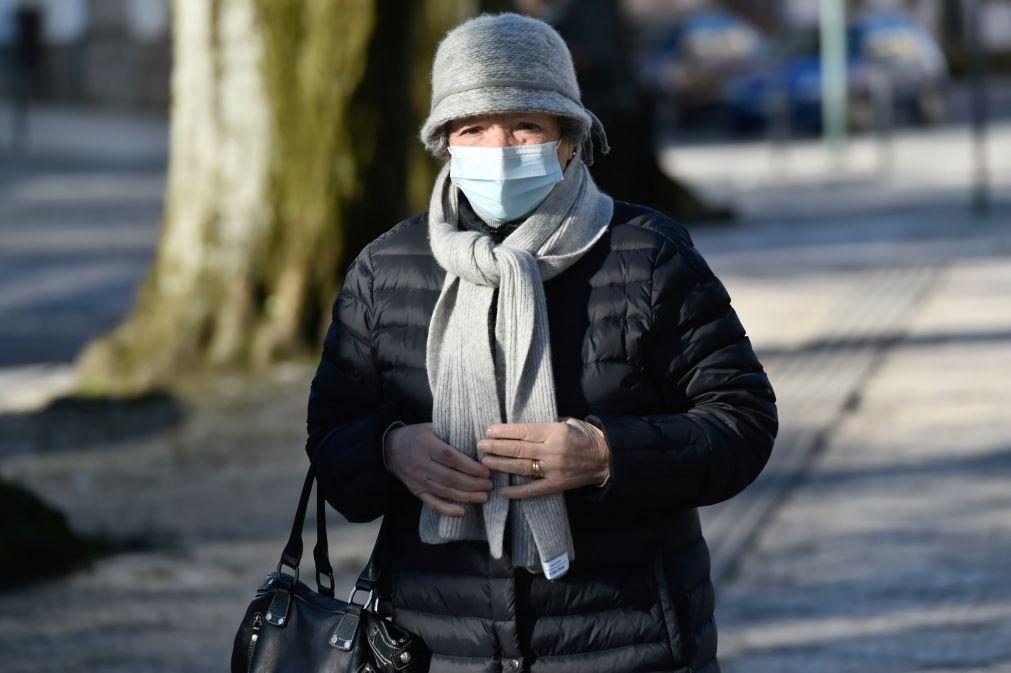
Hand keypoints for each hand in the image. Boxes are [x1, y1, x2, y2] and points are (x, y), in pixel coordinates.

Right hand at [385, 422, 492, 516]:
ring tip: (484, 496)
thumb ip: (450, 431)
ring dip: (466, 496)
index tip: (486, 470)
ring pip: (445, 491)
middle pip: (450, 478)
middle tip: (490, 485)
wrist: (388, 448)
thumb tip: (476, 438)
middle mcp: (422, 464)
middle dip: (473, 484)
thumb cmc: (415, 435)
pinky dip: (447, 509)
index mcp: (427, 445)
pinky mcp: (416, 491)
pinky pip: (432, 503)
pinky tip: (462, 512)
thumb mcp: (430, 427)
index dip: (470, 466)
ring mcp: (419, 480)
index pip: (451, 458)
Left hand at [476, 418, 609, 498]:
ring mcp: (553, 470)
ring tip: (485, 462)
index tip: (488, 431)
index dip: (504, 432)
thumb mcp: (569, 422)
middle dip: (496, 447)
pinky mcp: (556, 485)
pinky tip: (503, 491)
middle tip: (480, 446)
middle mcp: (552, 451)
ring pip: (522, 468)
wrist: (607, 458)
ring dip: (501, 465)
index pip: (523, 432)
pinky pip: (534, 490)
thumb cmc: (587, 436)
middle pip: (518, 449)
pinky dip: (517, 491)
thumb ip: (547, 426)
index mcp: (555, 433)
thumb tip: (522, 428)